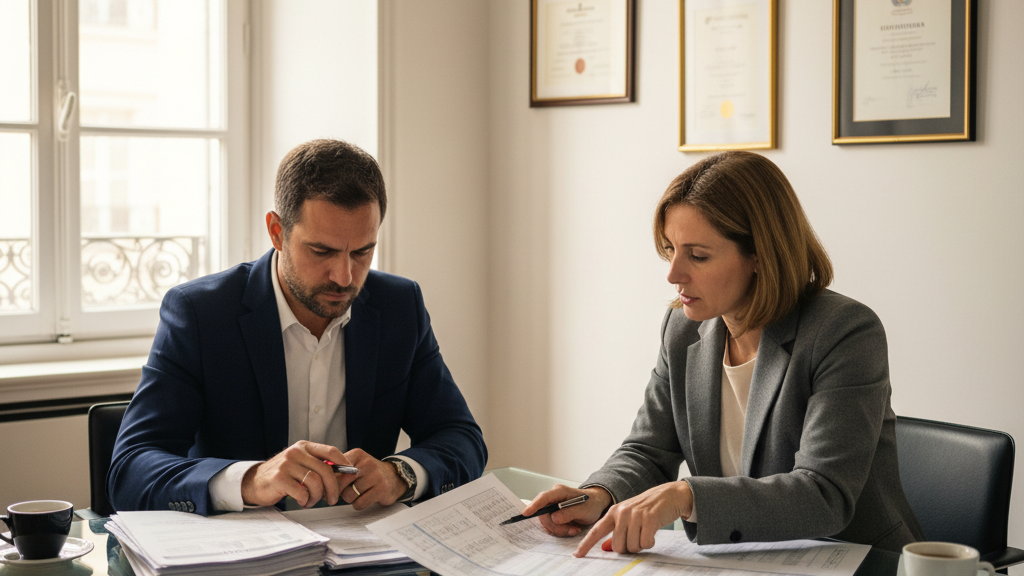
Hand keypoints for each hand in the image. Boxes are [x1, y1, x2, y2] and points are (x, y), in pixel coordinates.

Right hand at [241, 441, 345, 507]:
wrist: (254, 482)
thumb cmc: (283, 475)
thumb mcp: (301, 464)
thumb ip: (319, 465)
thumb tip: (346, 474)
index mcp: (304, 447)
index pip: (331, 451)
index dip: (344, 463)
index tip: (351, 474)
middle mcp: (296, 452)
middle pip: (325, 469)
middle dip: (333, 487)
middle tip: (333, 499)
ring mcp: (286, 464)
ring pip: (315, 482)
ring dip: (317, 496)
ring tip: (311, 501)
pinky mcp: (279, 478)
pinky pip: (302, 492)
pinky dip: (306, 500)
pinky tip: (302, 501)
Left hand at [335, 449, 406, 510]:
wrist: (395, 477)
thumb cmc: (369, 473)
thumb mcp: (355, 464)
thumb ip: (339, 469)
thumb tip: (320, 479)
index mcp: (357, 455)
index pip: (334, 468)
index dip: (329, 480)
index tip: (330, 485)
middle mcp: (367, 463)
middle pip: (340, 483)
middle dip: (339, 490)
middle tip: (343, 491)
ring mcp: (375, 476)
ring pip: (349, 495)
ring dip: (350, 498)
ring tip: (358, 493)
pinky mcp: (381, 490)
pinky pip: (359, 504)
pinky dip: (359, 504)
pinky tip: (365, 498)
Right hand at [522, 485, 611, 537]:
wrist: (596, 505)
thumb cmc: (591, 504)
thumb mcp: (584, 510)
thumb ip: (569, 513)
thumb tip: (554, 518)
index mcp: (559, 491)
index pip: (543, 497)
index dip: (534, 506)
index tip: (526, 514)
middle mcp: (553, 497)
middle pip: (543, 514)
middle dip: (555, 526)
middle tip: (570, 531)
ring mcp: (552, 506)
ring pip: (547, 521)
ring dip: (559, 529)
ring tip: (574, 529)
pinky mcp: (553, 513)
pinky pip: (551, 525)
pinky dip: (561, 530)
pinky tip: (572, 528)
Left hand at [574, 481, 692, 556]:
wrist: (668, 495)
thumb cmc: (647, 509)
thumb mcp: (628, 516)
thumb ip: (616, 530)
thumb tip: (606, 548)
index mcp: (613, 512)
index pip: (596, 531)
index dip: (586, 544)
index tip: (577, 555)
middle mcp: (622, 513)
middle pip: (618, 546)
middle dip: (629, 548)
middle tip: (637, 537)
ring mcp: (635, 515)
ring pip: (633, 546)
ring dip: (641, 544)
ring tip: (645, 532)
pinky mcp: (649, 519)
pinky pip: (646, 543)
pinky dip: (650, 542)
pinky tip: (652, 531)